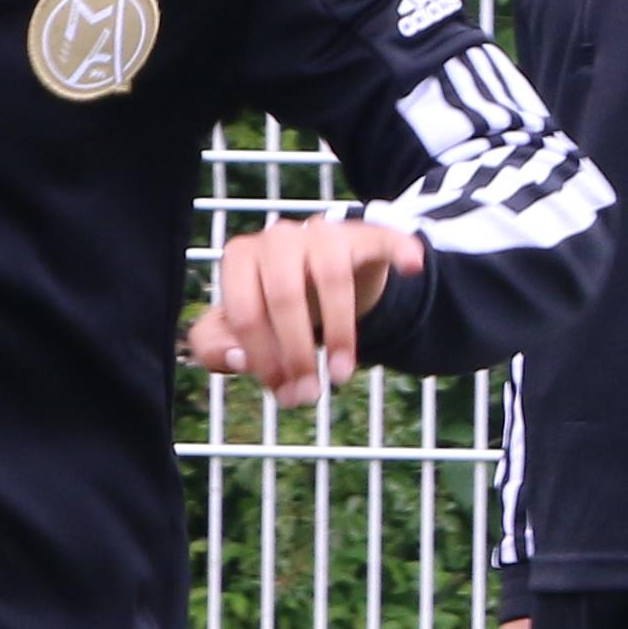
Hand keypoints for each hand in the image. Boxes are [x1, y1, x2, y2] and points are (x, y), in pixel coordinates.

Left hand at [190, 215, 424, 408]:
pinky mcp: (363, 236)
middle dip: (297, 355)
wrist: (318, 282)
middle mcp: (277, 237)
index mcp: (240, 259)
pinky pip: (383, 238)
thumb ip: (215, 348)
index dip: (262, 359)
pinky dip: (400, 250)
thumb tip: (239, 359)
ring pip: (330, 276)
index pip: (245, 312)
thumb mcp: (233, 331)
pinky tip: (411, 266)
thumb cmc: (271, 311)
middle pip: (284, 296)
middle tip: (310, 395)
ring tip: (343, 376)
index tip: (281, 393)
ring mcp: (322, 233)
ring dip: (339, 333)